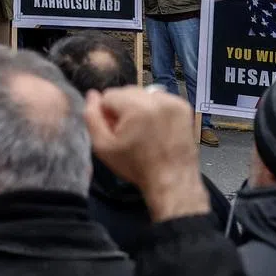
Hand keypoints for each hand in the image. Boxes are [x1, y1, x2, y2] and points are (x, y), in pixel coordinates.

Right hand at [84, 86, 209, 221]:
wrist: (173, 183)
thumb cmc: (136, 166)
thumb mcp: (103, 147)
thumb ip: (91, 117)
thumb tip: (92, 94)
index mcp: (135, 105)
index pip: (108, 95)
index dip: (107, 114)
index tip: (116, 132)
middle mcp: (155, 97)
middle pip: (126, 92)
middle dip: (123, 108)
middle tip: (130, 133)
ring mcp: (172, 101)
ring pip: (142, 94)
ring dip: (139, 107)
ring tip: (145, 130)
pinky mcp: (184, 106)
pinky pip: (159, 98)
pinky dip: (155, 108)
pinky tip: (158, 127)